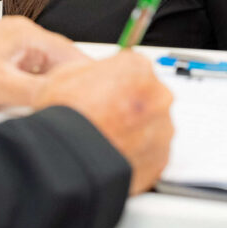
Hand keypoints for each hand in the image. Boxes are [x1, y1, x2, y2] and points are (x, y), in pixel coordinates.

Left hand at [0, 16, 89, 109]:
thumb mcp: (1, 88)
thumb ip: (38, 94)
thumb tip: (69, 102)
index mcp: (30, 36)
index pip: (73, 56)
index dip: (88, 79)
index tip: (99, 97)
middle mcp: (24, 36)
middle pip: (60, 64)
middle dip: (68, 86)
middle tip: (79, 109)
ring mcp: (12, 45)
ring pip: (44, 70)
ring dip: (48, 89)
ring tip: (54, 109)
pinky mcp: (1, 56)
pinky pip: (28, 72)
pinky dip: (32, 88)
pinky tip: (28, 104)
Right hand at [34, 52, 173, 195]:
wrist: (66, 161)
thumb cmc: (64, 119)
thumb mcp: (66, 74)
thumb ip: (93, 70)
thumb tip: (94, 76)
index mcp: (137, 69)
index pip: (135, 67)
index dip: (116, 81)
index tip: (107, 92)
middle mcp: (157, 96)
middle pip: (148, 95)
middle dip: (130, 105)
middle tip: (104, 118)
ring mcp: (162, 128)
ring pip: (152, 126)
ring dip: (135, 132)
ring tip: (105, 140)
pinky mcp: (161, 159)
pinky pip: (152, 153)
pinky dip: (137, 155)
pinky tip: (113, 155)